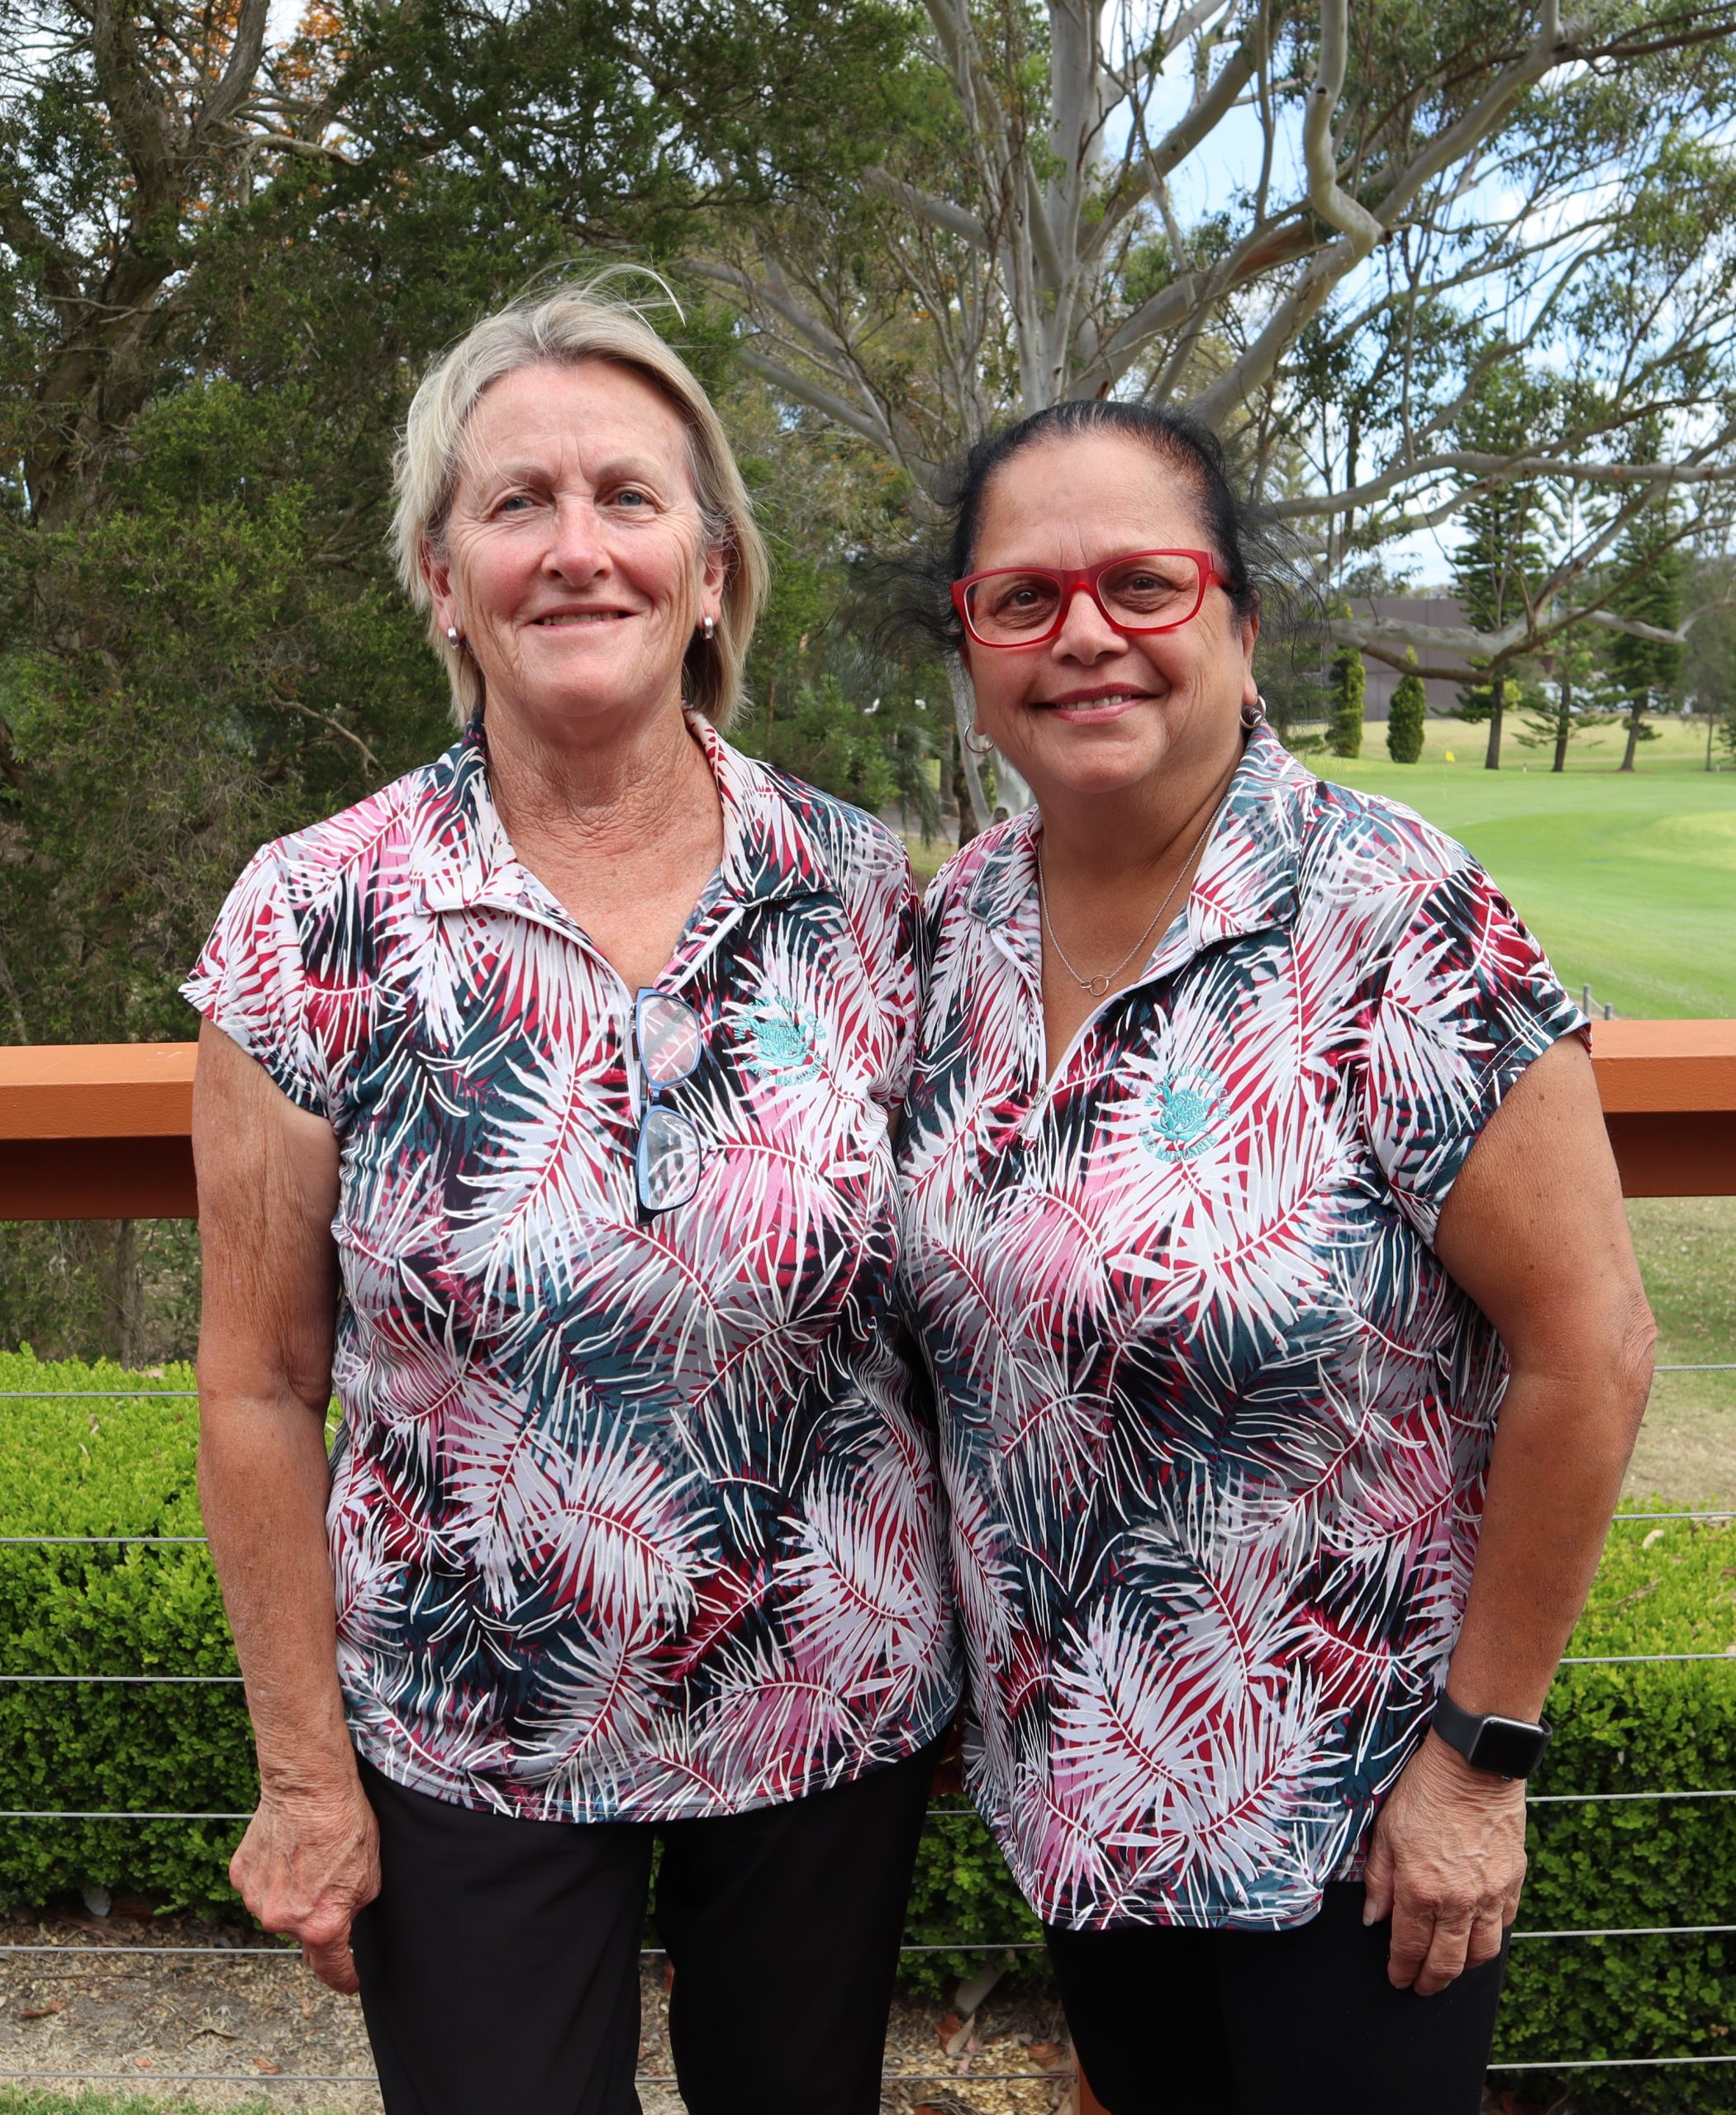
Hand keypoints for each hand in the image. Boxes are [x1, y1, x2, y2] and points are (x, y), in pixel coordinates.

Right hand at [230, 1774, 379, 1993]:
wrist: (309, 1788)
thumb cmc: (345, 1825)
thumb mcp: (370, 1877)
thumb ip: (353, 1912)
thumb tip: (343, 1923)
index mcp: (321, 1926)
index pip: (331, 1969)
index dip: (344, 1979)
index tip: (350, 1983)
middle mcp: (284, 1922)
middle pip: (303, 1933)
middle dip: (318, 1918)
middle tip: (329, 1884)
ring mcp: (258, 1900)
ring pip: (279, 1910)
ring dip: (293, 1896)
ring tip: (308, 1859)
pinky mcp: (241, 1877)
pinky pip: (260, 1887)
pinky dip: (273, 1877)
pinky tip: (288, 1851)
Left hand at [1362, 1731, 1526, 1995]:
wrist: (1473, 1765)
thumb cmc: (1424, 1792)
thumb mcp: (1386, 1831)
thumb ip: (1379, 1880)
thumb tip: (1372, 1918)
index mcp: (1421, 1890)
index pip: (1409, 1948)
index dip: (1401, 1970)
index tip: (1397, 1979)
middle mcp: (1459, 1901)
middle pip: (1448, 1963)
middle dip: (1431, 1981)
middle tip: (1421, 1986)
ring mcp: (1491, 1893)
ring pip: (1482, 1952)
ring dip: (1464, 1967)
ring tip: (1449, 1966)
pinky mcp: (1514, 1881)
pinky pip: (1505, 1924)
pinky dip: (1490, 1936)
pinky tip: (1477, 1933)